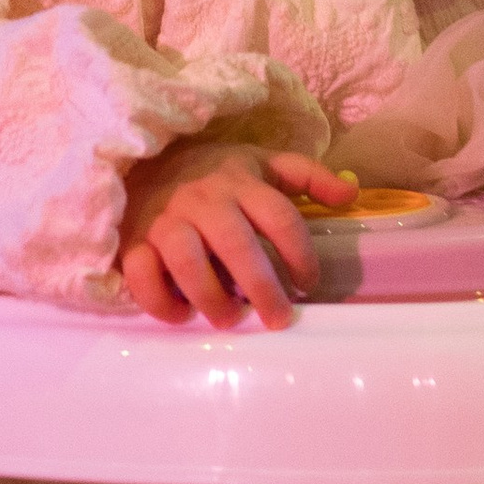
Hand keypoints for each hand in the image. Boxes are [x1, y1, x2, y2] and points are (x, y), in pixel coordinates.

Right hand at [118, 142, 358, 329]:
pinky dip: (160, 301)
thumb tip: (351, 194)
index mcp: (238, 180)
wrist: (141, 163)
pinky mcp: (133, 241)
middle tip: (279, 318)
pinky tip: (182, 315)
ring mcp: (163, 219)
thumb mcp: (260, 163)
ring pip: (186, 260)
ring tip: (231, 320)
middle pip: (236, 245)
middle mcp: (202, 199)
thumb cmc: (211, 173)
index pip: (278, 217)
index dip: (300, 255)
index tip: (309, 284)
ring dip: (211, 297)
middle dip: (262, 287)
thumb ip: (306, 176)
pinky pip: (142, 274)